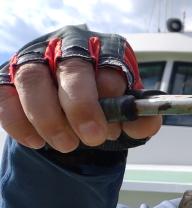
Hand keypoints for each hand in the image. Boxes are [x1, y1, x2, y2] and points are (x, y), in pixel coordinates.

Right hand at [0, 25, 160, 152]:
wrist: (74, 111)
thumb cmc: (104, 105)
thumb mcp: (127, 112)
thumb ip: (140, 118)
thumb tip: (145, 122)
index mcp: (104, 49)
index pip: (108, 64)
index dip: (111, 97)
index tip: (115, 127)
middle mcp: (68, 46)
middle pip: (71, 67)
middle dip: (82, 106)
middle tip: (93, 137)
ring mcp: (35, 59)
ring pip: (32, 79)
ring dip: (48, 117)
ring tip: (66, 145)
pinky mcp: (8, 78)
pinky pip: (4, 95)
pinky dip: (18, 122)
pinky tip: (36, 142)